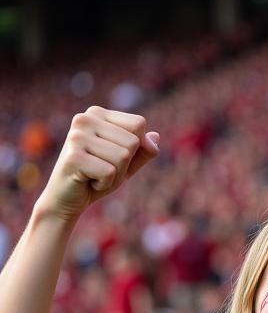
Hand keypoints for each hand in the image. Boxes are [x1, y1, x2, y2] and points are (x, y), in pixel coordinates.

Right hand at [35, 107, 158, 223]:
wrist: (66, 199)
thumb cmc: (97, 177)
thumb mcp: (125, 163)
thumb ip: (142, 151)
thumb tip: (156, 137)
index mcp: (97, 113)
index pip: (139, 124)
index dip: (135, 148)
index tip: (113, 156)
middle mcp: (84, 119)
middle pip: (133, 142)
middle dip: (125, 164)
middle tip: (102, 169)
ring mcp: (77, 136)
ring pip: (123, 157)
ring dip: (115, 175)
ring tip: (95, 175)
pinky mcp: (74, 156)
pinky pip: (110, 172)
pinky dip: (105, 184)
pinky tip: (88, 181)